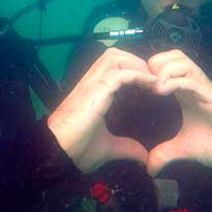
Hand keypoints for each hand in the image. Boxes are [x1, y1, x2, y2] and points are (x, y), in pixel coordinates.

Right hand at [48, 48, 156, 172]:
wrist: (58, 154)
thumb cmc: (75, 150)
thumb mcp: (108, 147)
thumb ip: (126, 148)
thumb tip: (143, 156)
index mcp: (92, 93)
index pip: (112, 67)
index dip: (132, 70)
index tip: (151, 85)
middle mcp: (91, 84)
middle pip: (114, 55)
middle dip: (136, 62)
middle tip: (153, 79)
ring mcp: (92, 85)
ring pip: (115, 57)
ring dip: (137, 65)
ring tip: (152, 80)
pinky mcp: (95, 91)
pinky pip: (120, 74)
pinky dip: (138, 75)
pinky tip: (151, 85)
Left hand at [146, 49, 211, 175]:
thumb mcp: (185, 149)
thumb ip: (166, 153)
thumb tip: (149, 167)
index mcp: (186, 93)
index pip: (166, 66)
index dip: (149, 71)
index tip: (135, 87)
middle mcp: (195, 86)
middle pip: (173, 56)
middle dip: (154, 63)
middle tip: (144, 83)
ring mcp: (206, 90)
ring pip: (183, 61)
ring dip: (164, 69)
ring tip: (153, 87)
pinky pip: (193, 81)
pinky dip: (175, 82)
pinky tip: (162, 91)